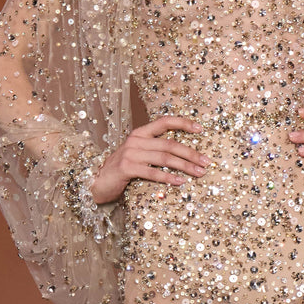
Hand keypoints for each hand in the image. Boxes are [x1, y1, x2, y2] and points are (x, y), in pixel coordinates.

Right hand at [91, 117, 208, 203]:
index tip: (200, 129)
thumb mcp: (138, 154)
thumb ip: (155, 150)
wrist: (97, 181)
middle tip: (206, 162)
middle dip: (191, 153)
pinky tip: (180, 182)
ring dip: (185, 166)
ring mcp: (130, 153)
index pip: (164, 121)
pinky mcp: (126, 168)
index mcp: (140, 133)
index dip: (183, 123)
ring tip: (199, 173)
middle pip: (169, 144)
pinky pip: (152, 172)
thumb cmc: (122, 169)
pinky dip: (168, 178)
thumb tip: (183, 155)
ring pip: (164, 158)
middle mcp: (136, 140)